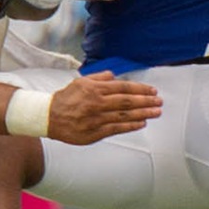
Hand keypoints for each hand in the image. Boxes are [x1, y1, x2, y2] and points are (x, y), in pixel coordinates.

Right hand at [46, 71, 162, 144]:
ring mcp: (96, 119)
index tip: (152, 91)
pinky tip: (142, 123)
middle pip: (127, 101)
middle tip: (159, 102)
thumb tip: (114, 76)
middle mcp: (97, 103)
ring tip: (156, 112)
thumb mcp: (80, 81)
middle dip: (146, 101)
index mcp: (95, 88)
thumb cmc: (66, 98)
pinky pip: (116, 129)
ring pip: (124, 116)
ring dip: (143, 114)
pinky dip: (130, 126)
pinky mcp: (94, 132)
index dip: (140, 89)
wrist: (49, 117)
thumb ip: (99, 77)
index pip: (123, 87)